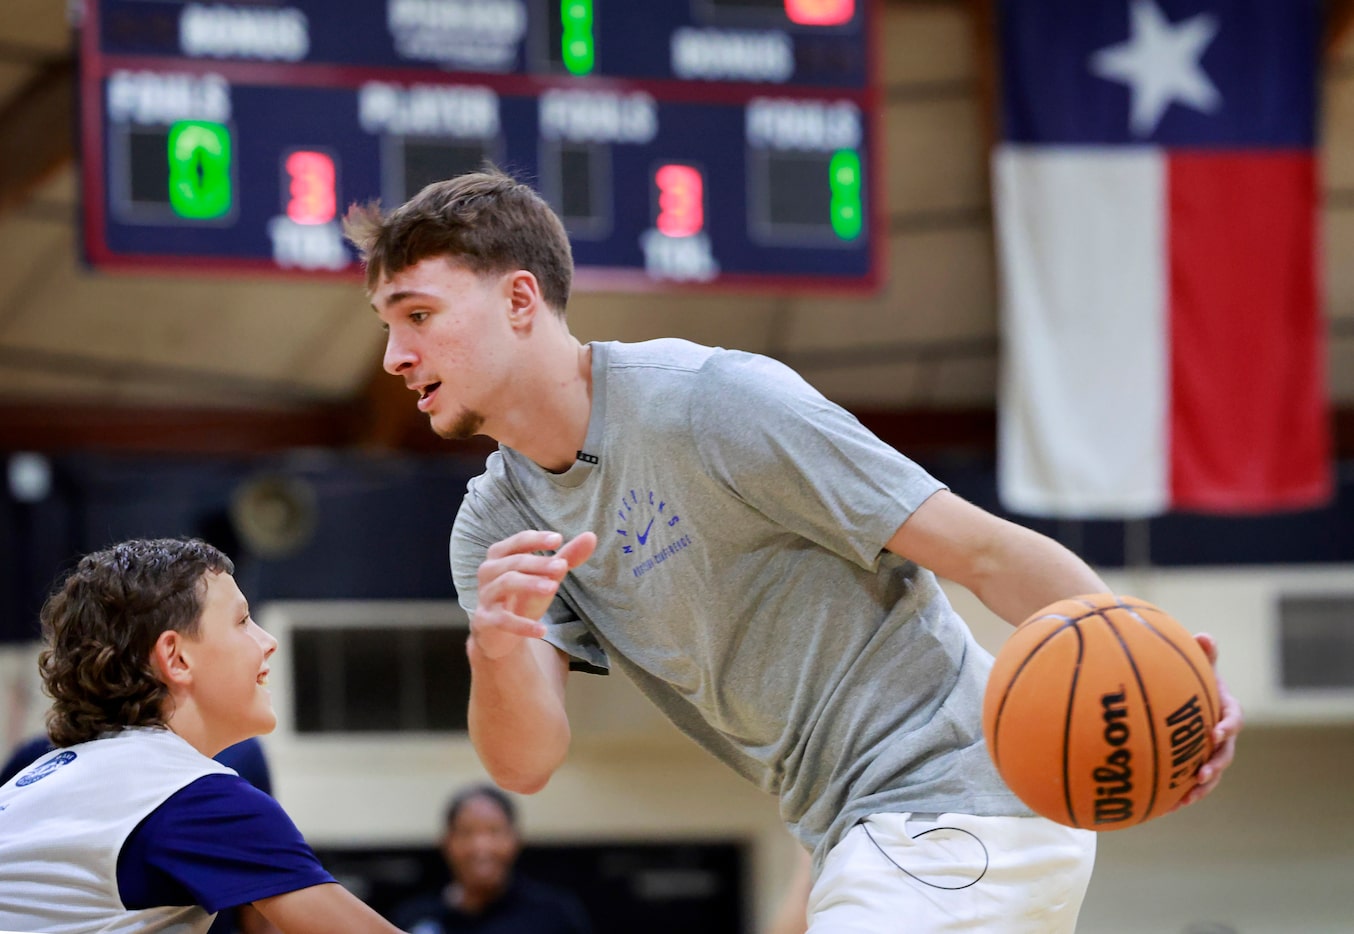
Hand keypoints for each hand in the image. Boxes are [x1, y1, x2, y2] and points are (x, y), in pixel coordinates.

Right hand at [470, 530, 596, 659]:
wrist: (498, 634)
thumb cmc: (522, 597)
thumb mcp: (545, 577)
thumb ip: (566, 558)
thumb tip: (591, 536)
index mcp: (500, 556)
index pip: (518, 542)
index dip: (537, 539)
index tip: (559, 539)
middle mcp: (489, 572)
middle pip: (513, 562)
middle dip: (538, 563)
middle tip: (562, 567)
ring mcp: (485, 596)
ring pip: (506, 583)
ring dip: (530, 583)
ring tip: (553, 587)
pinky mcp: (485, 621)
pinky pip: (503, 620)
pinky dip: (522, 625)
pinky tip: (543, 630)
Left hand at [1173, 632, 1242, 810]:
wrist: (1179, 692)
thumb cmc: (1190, 674)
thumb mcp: (1197, 662)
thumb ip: (1202, 652)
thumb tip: (1204, 637)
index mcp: (1225, 708)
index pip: (1234, 718)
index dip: (1228, 726)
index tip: (1216, 732)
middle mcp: (1221, 733)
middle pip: (1225, 752)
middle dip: (1215, 765)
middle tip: (1202, 774)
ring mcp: (1208, 750)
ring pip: (1211, 773)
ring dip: (1201, 787)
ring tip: (1186, 798)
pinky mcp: (1193, 762)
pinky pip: (1190, 782)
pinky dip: (1181, 794)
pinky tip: (1165, 807)